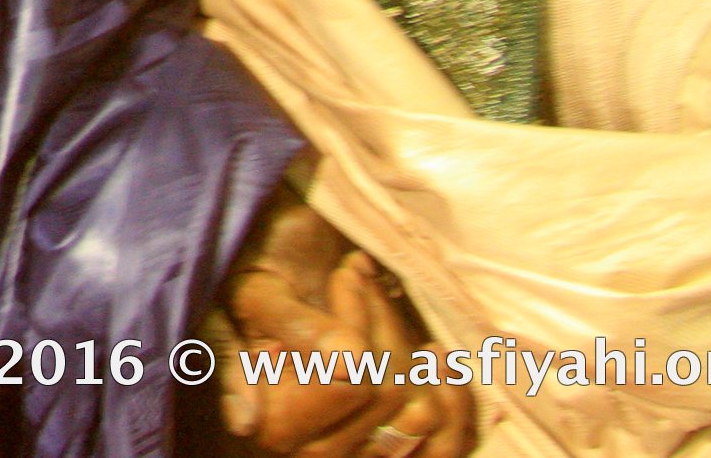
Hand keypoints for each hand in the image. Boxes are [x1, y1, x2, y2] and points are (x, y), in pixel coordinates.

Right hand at [209, 191, 472, 457]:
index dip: (356, 323)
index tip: (344, 275)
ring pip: (423, 416)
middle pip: (388, 395)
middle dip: (383, 325)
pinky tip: (434, 355)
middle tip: (362, 279)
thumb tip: (349, 362)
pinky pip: (451, 443)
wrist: (279, 271)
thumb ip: (291, 325)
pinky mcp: (401, 451)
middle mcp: (317, 451)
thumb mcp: (256, 290)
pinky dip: (454, 396)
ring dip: (414, 350)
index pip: (350, 382)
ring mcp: (364, 453)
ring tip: (392, 313)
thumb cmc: (261, 276)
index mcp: (273, 422)